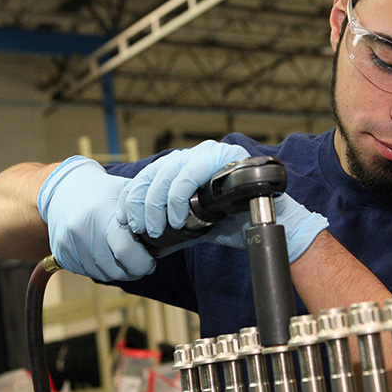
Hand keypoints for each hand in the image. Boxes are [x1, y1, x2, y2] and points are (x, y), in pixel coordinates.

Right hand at [37, 156, 155, 279]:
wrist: (63, 188)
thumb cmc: (104, 191)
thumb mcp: (127, 192)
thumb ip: (148, 211)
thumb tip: (173, 234)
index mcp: (102, 212)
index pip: (127, 252)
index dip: (143, 262)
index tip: (150, 261)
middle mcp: (81, 229)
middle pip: (115, 270)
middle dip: (133, 270)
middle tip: (140, 262)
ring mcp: (68, 242)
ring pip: (102, 275)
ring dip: (116, 270)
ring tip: (122, 254)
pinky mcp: (60, 253)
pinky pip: (86, 272)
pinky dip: (99, 268)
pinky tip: (103, 252)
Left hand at [118, 140, 251, 238]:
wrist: (266, 228)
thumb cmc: (235, 224)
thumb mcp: (194, 225)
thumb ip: (170, 225)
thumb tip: (142, 238)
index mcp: (188, 165)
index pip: (149, 174)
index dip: (132, 195)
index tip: (125, 218)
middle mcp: (197, 154)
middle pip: (154, 172)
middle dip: (140, 202)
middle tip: (139, 228)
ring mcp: (210, 153)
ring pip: (167, 172)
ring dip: (156, 204)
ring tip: (157, 228)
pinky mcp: (223, 156)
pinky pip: (188, 174)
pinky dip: (178, 199)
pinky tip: (180, 220)